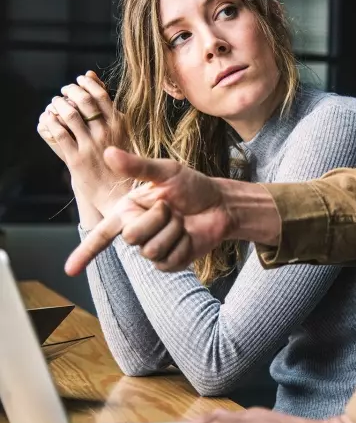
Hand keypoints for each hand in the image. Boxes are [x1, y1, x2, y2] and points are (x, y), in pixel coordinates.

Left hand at [36, 71, 128, 213]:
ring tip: (56, 103)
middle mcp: (106, 133)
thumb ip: (108, 107)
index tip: (79, 80)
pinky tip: (49, 119)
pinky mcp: (76, 159)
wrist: (118, 192)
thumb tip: (92, 76)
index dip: (86, 84)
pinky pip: (59, 134)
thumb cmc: (122, 160)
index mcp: (120, 125)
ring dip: (59, 104)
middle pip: (84, 101)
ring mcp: (91, 146)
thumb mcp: (122, 131)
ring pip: (70, 115)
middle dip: (71, 91)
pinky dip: (51, 122)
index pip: (101, 95)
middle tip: (65, 90)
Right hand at [64, 147, 232, 275]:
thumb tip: (108, 152)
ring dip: (173, 231)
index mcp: (129, 210)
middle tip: (172, 207)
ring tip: (182, 220)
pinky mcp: (171, 262)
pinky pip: (170, 261)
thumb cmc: (193, 186)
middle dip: (157, 218)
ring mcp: (153, 248)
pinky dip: (184, 245)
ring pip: (151, 250)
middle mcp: (137, 231)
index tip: (69, 270)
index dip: (85, 252)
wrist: (220, 204)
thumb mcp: (167, 172)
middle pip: (131, 237)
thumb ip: (138, 166)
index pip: (102, 234)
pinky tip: (190, 235)